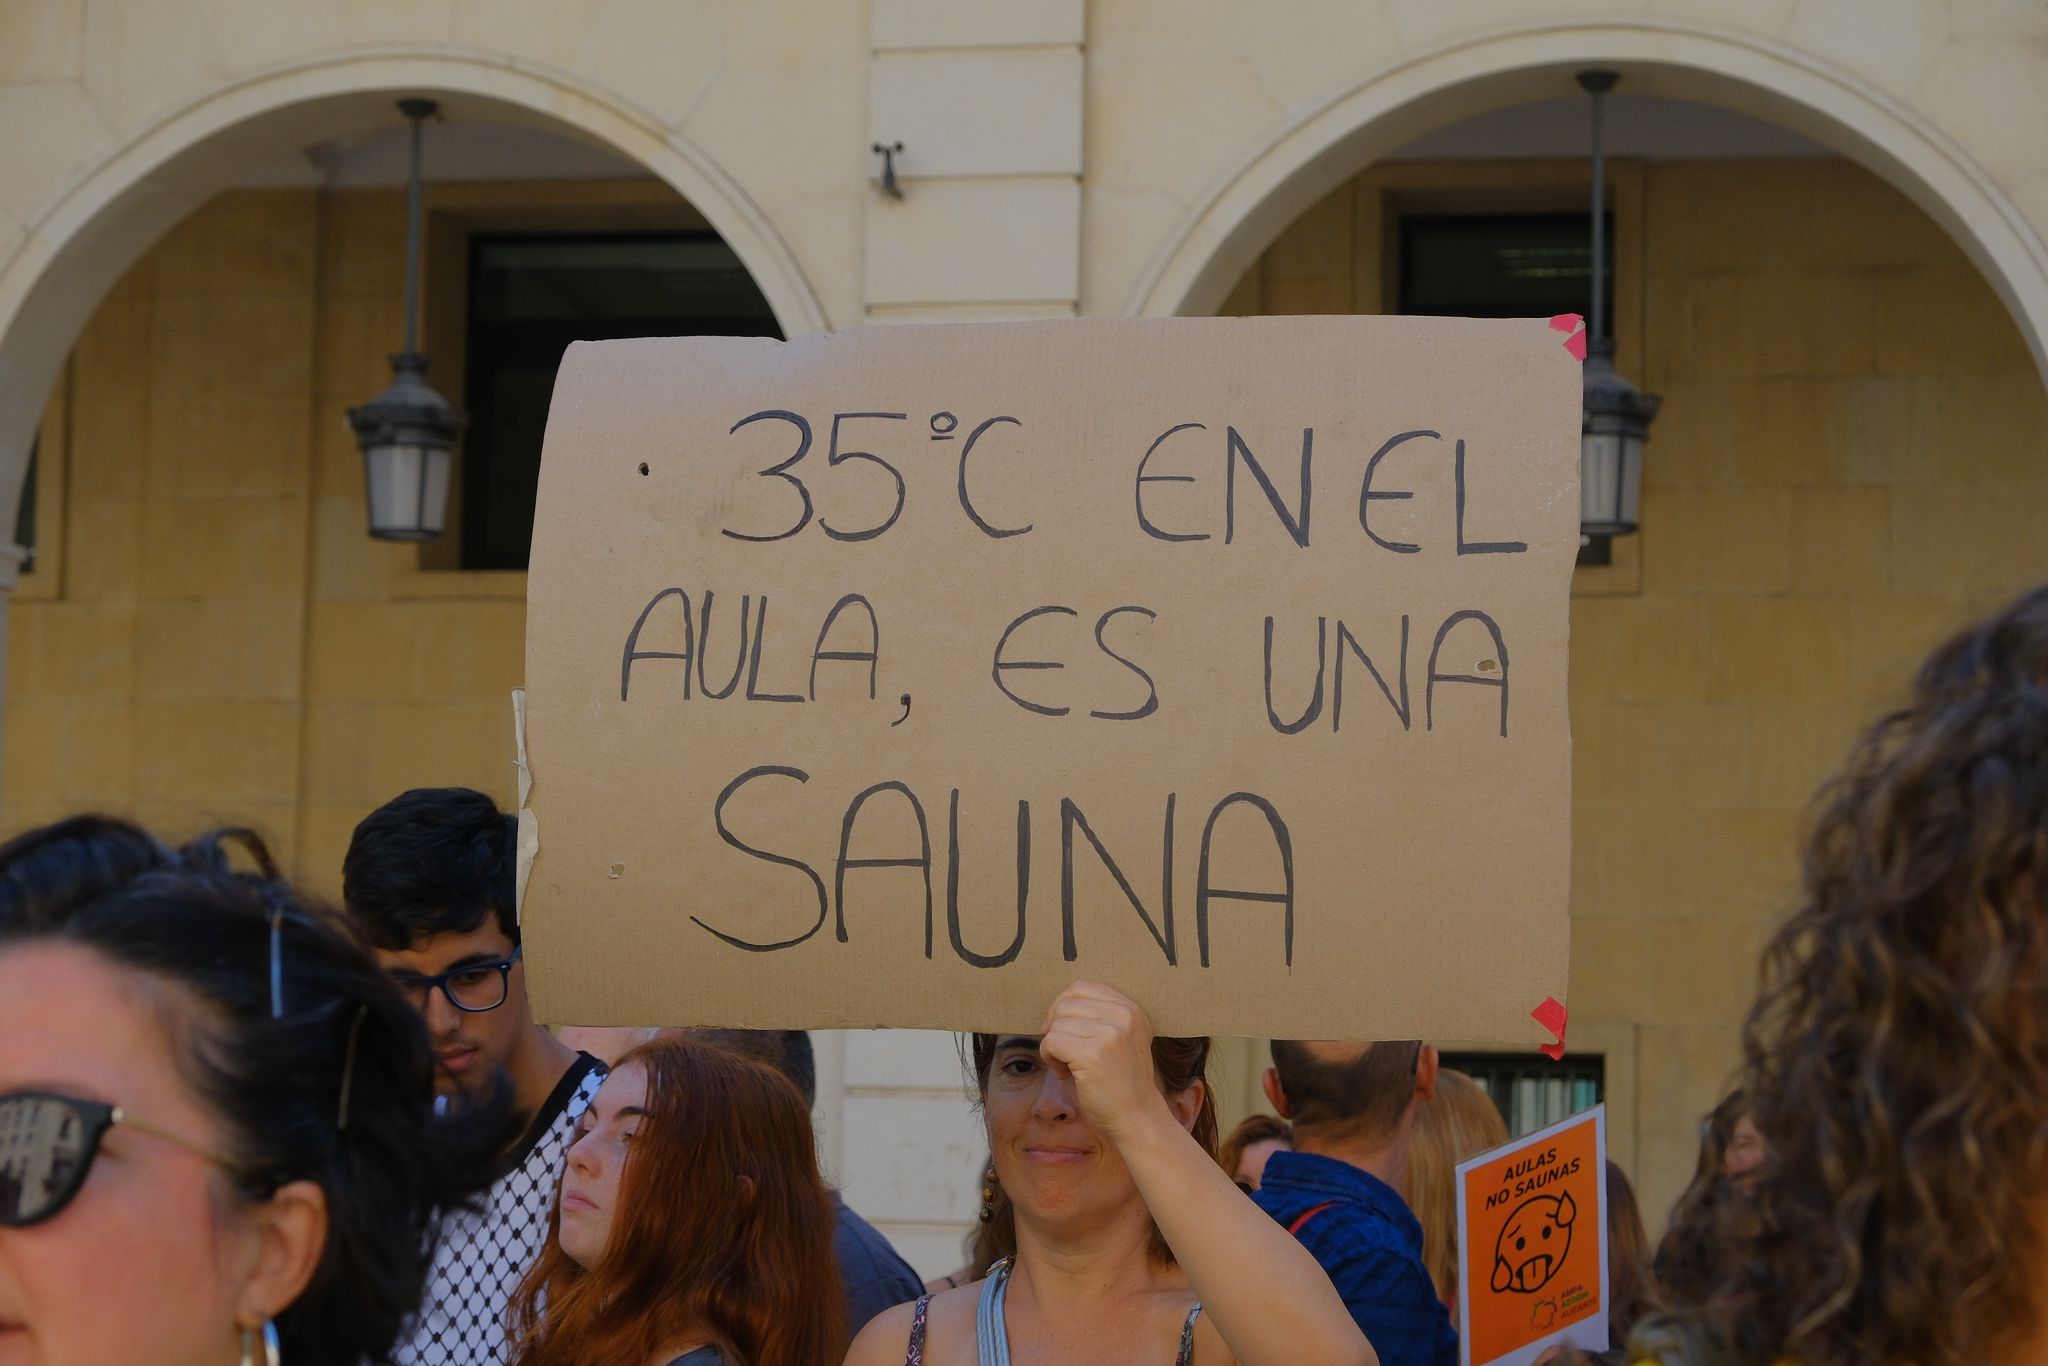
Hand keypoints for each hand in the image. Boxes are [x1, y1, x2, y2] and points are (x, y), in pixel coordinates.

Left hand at [1037, 980, 1166, 1144]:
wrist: (1138, 1119)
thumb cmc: (1122, 1082)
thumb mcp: (1123, 1039)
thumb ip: (1101, 1017)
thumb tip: (1056, 1007)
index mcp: (1131, 1009)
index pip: (1082, 987)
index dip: (1064, 1007)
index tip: (1065, 1031)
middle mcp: (1124, 1016)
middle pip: (1066, 1003)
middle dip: (1056, 1027)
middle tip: (1064, 1052)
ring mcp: (1109, 1034)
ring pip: (1057, 1023)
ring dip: (1053, 1046)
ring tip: (1068, 1066)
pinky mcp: (1092, 1054)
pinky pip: (1051, 1042)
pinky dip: (1049, 1058)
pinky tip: (1064, 1073)